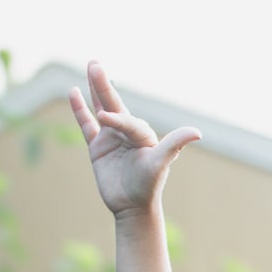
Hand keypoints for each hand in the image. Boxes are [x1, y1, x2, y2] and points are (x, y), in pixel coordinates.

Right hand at [69, 58, 200, 215]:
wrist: (132, 207)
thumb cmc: (148, 186)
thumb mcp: (160, 163)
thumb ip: (174, 144)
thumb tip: (197, 132)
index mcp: (142, 133)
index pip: (127, 121)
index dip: (117, 118)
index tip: (104, 118)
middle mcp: (127, 131)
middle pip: (114, 104)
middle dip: (104, 85)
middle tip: (95, 63)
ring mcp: (111, 137)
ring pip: (100, 108)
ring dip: (95, 88)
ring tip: (91, 65)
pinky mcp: (97, 147)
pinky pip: (86, 124)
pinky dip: (80, 109)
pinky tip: (73, 92)